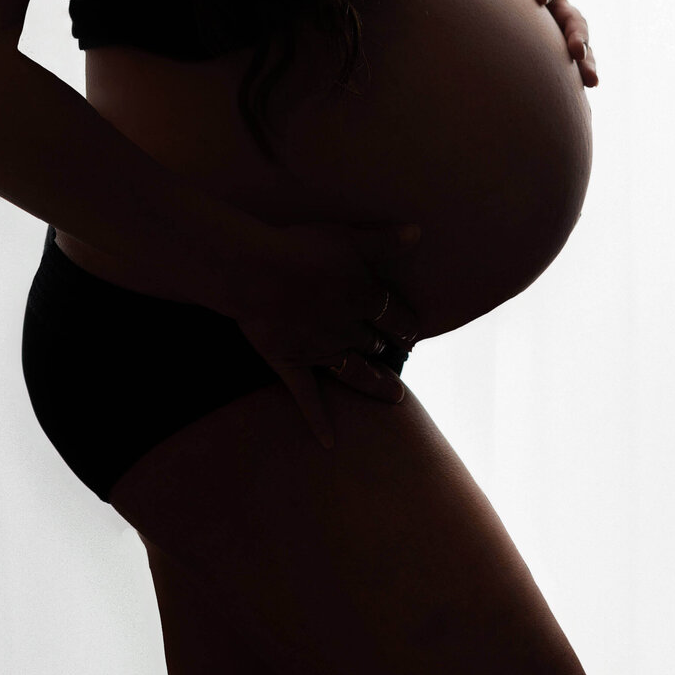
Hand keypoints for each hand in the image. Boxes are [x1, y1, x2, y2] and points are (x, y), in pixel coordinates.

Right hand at [233, 219, 422, 449]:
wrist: (256, 273)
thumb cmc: (302, 247)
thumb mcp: (349, 235)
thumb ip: (384, 239)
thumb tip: (417, 233)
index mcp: (364, 297)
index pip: (395, 314)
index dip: (407, 323)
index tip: (414, 331)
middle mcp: (348, 329)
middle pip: (377, 344)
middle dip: (391, 351)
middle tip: (401, 357)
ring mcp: (320, 351)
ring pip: (356, 372)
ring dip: (376, 384)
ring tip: (396, 397)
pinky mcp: (291, 365)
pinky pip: (308, 398)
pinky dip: (319, 421)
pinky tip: (329, 442)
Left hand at [470, 0, 597, 86]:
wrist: (478, 2)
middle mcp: (554, 3)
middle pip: (572, 16)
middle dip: (576, 33)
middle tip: (576, 50)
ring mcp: (555, 29)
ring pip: (578, 42)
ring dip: (587, 59)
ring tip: (591, 80)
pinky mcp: (552, 51)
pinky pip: (570, 64)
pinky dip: (577, 77)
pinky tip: (583, 97)